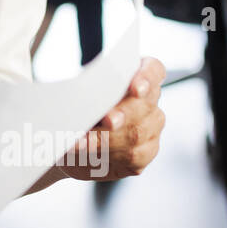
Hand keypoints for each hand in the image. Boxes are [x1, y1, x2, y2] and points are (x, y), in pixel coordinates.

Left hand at [56, 56, 165, 181]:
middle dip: (123, 113)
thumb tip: (75, 89)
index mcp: (139, 77)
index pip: (153, 71)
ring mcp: (149, 130)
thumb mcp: (78, 91)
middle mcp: (149, 104)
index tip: (136, 87)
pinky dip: (103, 152)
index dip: (147, 77)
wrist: (73, 142)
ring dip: (107, 137)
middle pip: (144, 106)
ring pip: (135, 133)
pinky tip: (84, 149)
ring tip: (83, 138)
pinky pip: (129, 155)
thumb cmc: (77, 108)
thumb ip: (85, 85)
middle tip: (108, 119)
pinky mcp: (141, 156)